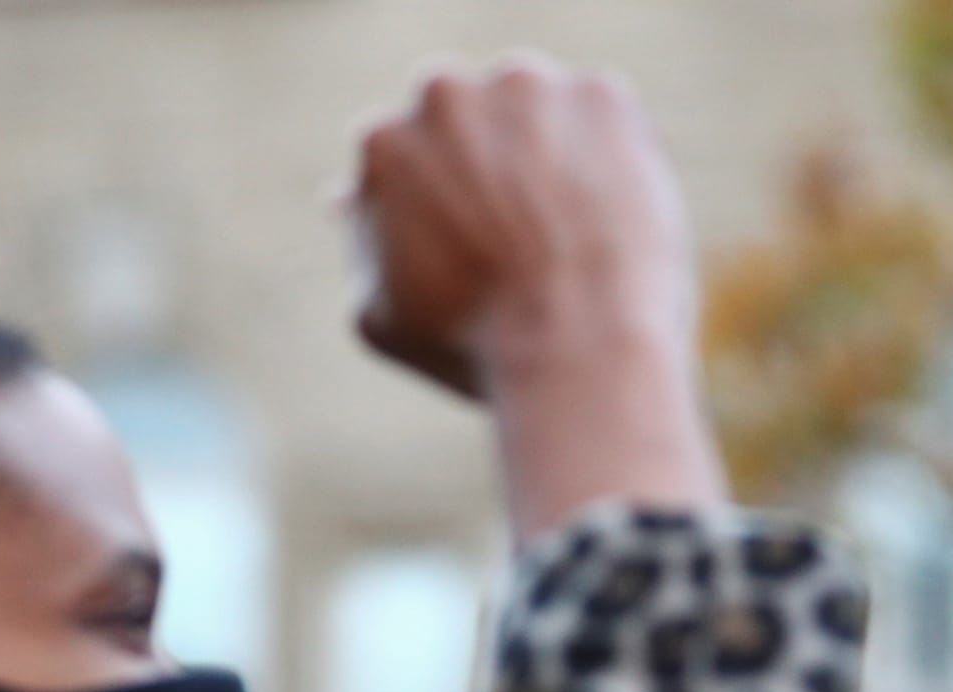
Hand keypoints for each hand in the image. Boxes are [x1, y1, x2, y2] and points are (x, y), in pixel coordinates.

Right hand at [346, 56, 695, 398]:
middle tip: (520, 231)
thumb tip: (342, 197)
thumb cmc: (472, 344)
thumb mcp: (381, 315)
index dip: (439, 200)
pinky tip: (609, 219)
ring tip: (568, 231)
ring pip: (537, 110)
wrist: (575, 341)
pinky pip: (604, 118)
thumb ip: (360, 245)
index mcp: (383, 143)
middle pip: (468, 118)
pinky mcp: (601, 94)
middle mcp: (446, 94)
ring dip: (548, 151)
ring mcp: (527, 86)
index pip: (406, 154)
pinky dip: (610, 157)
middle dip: (489, 162)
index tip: (469, 239)